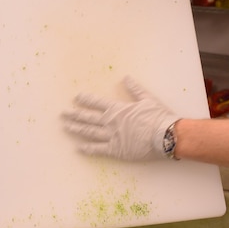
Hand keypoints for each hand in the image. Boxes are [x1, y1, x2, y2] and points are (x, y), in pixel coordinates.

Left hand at [61, 76, 178, 160]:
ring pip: (90, 132)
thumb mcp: (147, 99)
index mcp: (118, 109)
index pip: (97, 103)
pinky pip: (99, 149)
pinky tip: (78, 148)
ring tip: (66, 127)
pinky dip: (88, 149)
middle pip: (88, 118)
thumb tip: (126, 78)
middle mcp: (111, 122)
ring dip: (77, 129)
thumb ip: (135, 89)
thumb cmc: (158, 117)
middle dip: (75, 115)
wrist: (165, 135)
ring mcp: (112, 136)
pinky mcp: (116, 150)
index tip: (76, 98)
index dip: (85, 100)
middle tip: (63, 113)